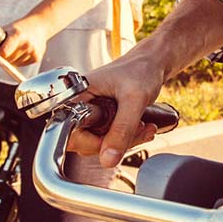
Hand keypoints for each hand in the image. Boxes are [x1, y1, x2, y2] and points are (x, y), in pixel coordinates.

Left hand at [0, 15, 51, 64]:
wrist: (40, 25)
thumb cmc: (20, 27)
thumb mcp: (8, 29)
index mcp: (18, 35)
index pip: (4, 53)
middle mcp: (27, 44)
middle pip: (8, 59)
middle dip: (3, 57)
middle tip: (4, 49)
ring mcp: (33, 51)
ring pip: (14, 64)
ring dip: (11, 59)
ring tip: (14, 48)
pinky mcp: (37, 57)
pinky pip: (22, 64)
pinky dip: (19, 60)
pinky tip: (21, 51)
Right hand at [66, 49, 164, 167]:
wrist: (153, 61)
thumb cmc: (141, 70)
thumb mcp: (134, 100)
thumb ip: (122, 130)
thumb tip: (107, 160)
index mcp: (77, 95)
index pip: (69, 133)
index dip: (91, 143)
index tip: (115, 141)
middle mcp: (80, 105)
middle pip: (84, 141)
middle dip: (114, 142)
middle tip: (138, 129)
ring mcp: (91, 112)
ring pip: (99, 141)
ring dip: (124, 140)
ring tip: (143, 126)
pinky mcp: (102, 116)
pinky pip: (109, 137)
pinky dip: (127, 136)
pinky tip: (142, 127)